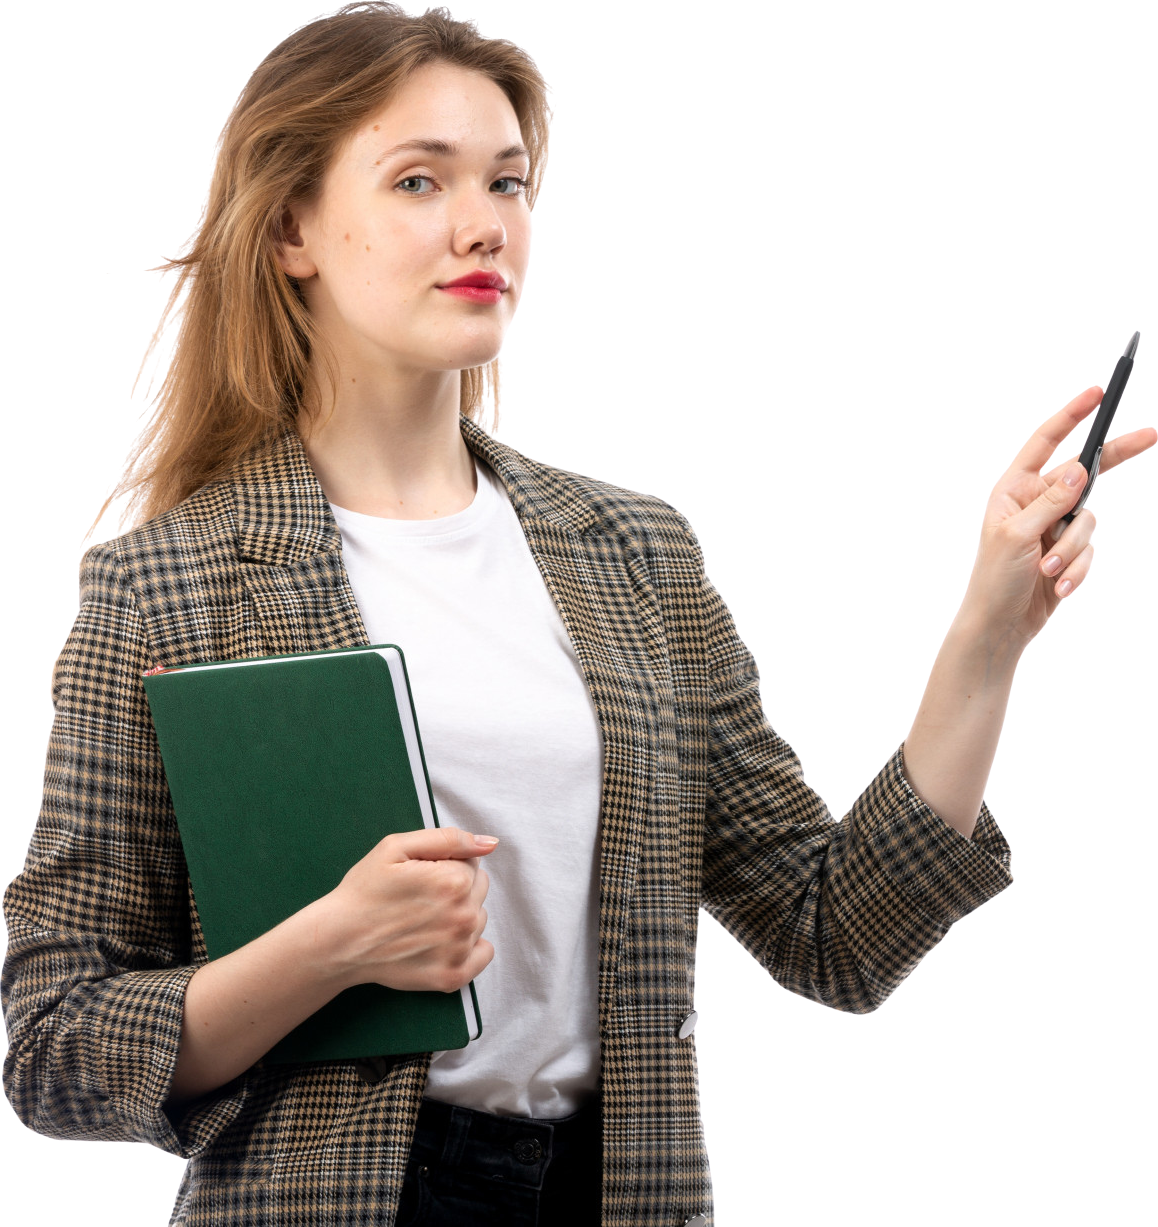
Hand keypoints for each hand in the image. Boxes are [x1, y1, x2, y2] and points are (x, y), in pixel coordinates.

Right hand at [322, 826, 498, 994]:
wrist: (338, 939)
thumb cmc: (365, 891)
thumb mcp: (397, 847)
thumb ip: (448, 839)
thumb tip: (489, 844)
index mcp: (454, 881)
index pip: (472, 864)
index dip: (445, 865)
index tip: (419, 876)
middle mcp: (463, 916)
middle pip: (479, 890)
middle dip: (455, 888)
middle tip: (420, 897)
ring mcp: (459, 950)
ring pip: (478, 918)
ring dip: (459, 915)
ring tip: (423, 919)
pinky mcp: (452, 976)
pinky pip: (484, 953)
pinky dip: (470, 947)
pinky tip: (441, 941)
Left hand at [960, 386, 1157, 645]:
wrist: (1001, 623)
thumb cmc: (994, 579)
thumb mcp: (1017, 536)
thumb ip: (1050, 503)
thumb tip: (1079, 468)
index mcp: (1015, 488)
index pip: (1048, 444)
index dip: (1071, 417)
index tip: (1096, 393)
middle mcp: (1037, 500)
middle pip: (1085, 473)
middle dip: (1114, 460)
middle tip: (1151, 432)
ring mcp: (1056, 524)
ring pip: (1088, 520)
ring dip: (1071, 549)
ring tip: (1047, 569)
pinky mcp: (1069, 549)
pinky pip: (1089, 550)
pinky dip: (1075, 568)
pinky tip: (1058, 585)